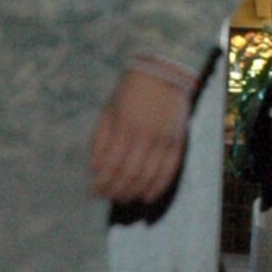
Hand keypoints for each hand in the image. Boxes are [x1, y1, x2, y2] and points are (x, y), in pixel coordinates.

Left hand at [89, 68, 191, 204]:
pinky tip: (147, 197)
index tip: (94, 191)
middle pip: (129, 174)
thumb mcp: (108, 110)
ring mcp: (164, 141)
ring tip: (124, 198)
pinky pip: (169, 171)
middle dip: (116, 190)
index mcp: (124, 127)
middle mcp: (145, 136)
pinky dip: (158, 187)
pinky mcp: (178, 142)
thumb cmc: (130, 91)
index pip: (111, 165)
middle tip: (108, 197)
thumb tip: (93, 167)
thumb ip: (100, 139)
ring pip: (148, 176)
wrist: (164, 73)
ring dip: (134, 192)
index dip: (102, 182)